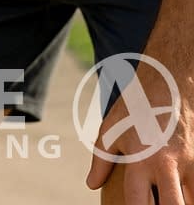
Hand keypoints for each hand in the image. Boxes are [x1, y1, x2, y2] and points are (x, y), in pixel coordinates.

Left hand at [86, 56, 193, 203]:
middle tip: (155, 203)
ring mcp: (191, 164)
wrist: (170, 81)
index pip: (138, 204)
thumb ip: (101, 160)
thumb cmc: (135, 106)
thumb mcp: (110, 129)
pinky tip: (182, 191)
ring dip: (182, 201)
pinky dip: (192, 191)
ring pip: (192, 201)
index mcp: (140, 160)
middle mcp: (167, 166)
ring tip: (169, 195)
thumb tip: (91, 185)